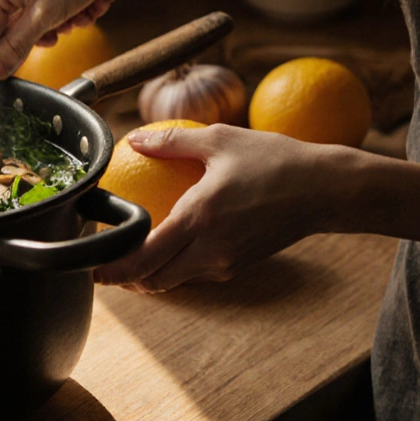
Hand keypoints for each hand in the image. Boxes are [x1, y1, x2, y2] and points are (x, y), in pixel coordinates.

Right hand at [0, 0, 137, 90]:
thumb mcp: (48, 14)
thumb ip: (16, 45)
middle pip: (5, 30)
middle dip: (35, 38)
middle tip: (60, 31)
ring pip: (30, 20)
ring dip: (58, 25)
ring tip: (80, 12)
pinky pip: (46, 6)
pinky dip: (68, 11)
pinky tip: (89, 1)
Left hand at [93, 124, 345, 292]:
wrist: (326, 190)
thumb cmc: (275, 159)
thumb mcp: (221, 140)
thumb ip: (173, 142)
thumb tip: (135, 139)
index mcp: (200, 218)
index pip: (145, 258)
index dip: (114, 270)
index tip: (93, 269)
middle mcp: (211, 249)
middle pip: (155, 281)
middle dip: (127, 280)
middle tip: (106, 265)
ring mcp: (227, 262)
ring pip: (176, 281)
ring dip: (151, 275)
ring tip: (134, 256)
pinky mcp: (240, 266)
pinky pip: (198, 273)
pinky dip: (177, 267)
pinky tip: (171, 247)